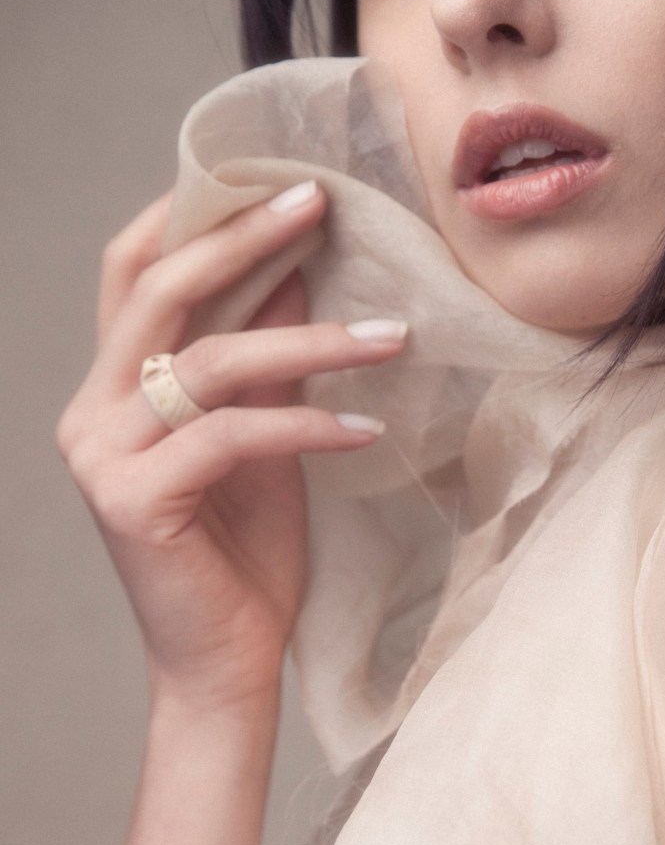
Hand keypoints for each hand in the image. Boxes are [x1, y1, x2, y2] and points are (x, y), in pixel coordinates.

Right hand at [56, 183, 406, 710]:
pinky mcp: (132, 499)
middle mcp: (91, 411)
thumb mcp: (263, 437)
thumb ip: (264, 360)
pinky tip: (365, 427)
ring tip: (392, 334)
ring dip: (310, 339)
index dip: (193, 214)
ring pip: (208, 360)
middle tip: (320, 203)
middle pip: (159, 290)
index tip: (275, 181)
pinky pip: (232, 434)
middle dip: (243, 239)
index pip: (134, 272)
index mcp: (112, 388)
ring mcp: (102, 455)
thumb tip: (297, 270)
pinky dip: (306, 423)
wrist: (226, 663)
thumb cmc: (244, 555)